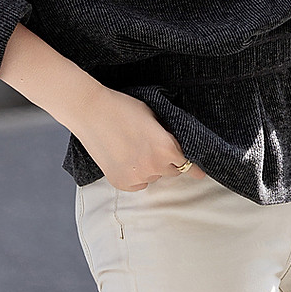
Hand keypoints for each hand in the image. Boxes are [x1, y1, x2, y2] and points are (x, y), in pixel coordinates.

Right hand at [71, 85, 207, 190]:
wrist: (90, 112)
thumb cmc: (123, 108)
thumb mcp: (154, 115)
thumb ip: (169, 134)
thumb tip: (180, 147)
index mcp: (166, 148)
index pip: (188, 163)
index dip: (193, 163)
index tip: (200, 171)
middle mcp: (154, 166)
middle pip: (172, 171)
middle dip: (168, 161)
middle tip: (154, 145)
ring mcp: (137, 177)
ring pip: (154, 176)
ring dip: (151, 167)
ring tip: (134, 147)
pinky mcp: (121, 183)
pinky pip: (138, 183)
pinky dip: (136, 174)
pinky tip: (126, 157)